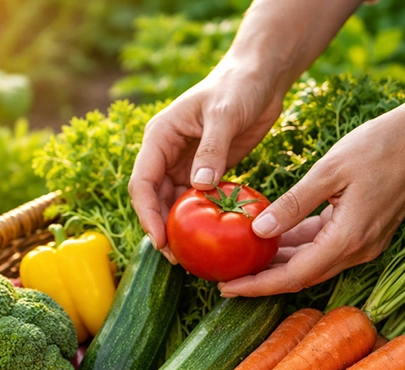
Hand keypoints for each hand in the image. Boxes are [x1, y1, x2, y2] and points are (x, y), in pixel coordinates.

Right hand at [128, 64, 285, 260]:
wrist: (261, 76)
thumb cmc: (239, 86)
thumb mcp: (225, 114)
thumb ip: (211, 150)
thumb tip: (198, 187)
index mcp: (159, 137)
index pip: (142, 182)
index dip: (147, 214)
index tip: (161, 241)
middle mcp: (165, 153)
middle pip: (154, 198)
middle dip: (161, 228)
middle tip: (177, 258)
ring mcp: (184, 163)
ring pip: (173, 203)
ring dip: (179, 227)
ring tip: (191, 255)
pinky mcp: (205, 170)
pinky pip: (196, 200)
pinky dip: (200, 218)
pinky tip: (210, 236)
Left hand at [219, 98, 404, 296]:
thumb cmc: (380, 145)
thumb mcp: (329, 170)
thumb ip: (293, 204)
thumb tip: (259, 231)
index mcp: (348, 239)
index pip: (293, 276)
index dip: (258, 286)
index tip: (226, 288)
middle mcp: (358, 250)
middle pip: (301, 277)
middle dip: (263, 281)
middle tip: (226, 279)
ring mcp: (364, 244)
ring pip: (313, 264)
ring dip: (280, 265)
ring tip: (243, 261)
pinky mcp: (366, 233)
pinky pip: (325, 248)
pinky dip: (299, 247)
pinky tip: (273, 238)